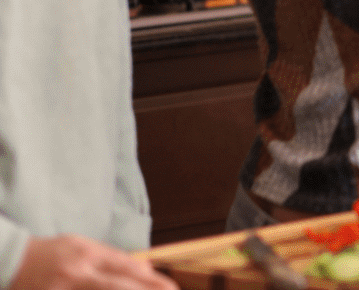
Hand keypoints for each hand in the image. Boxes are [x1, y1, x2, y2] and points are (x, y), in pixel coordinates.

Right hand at [10, 236, 176, 289]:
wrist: (11, 260)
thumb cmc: (52, 253)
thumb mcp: (83, 246)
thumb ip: (112, 258)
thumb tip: (144, 267)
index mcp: (88, 254)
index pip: (126, 267)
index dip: (150, 279)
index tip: (170, 287)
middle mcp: (78, 272)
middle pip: (117, 286)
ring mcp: (65, 289)